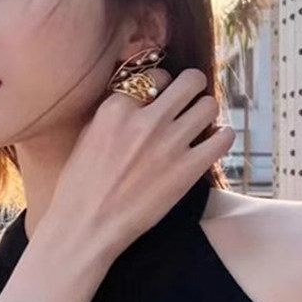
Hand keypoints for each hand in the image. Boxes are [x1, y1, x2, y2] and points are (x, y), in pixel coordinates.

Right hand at [45, 68, 234, 266]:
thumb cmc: (79, 188)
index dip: (163, 85)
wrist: (87, 226)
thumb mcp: (87, 137)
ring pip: (209, 106)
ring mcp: (170, 144)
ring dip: (206, 111)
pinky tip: (215, 141)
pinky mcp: (188, 169)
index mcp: (116, 108)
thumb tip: (137, 102)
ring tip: (200, 124)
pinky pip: (223, 138)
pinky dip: (222, 136)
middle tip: (190, 100)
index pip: (156, 75)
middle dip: (193, 87)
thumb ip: (113, 114)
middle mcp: (146, 119)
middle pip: (191, 81)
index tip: (162, 98)